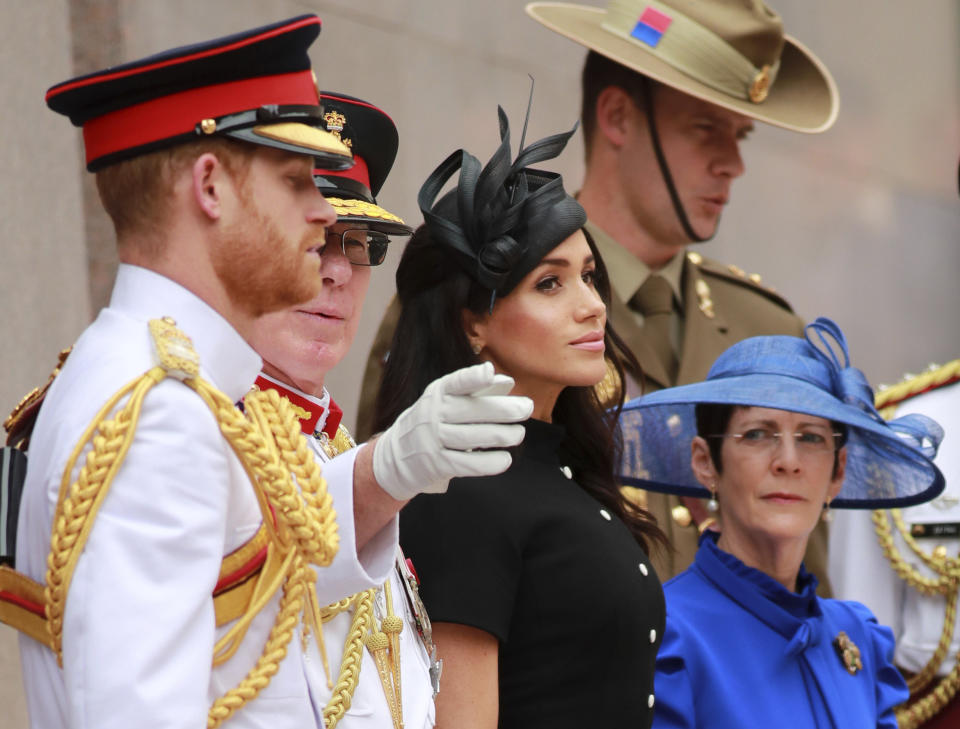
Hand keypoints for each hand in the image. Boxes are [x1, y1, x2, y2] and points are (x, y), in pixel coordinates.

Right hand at [372, 362, 532, 500]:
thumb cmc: (435, 421)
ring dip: (501, 436)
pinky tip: (505, 459)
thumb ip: (476, 390)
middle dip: (503, 409)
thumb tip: (506, 381)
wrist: (398, 454)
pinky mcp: (436, 464)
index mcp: (438, 392)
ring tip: (518, 434)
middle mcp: (432, 414)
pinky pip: (467, 464)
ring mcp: (432, 440)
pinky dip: (489, 463)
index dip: (472, 378)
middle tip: (527, 408)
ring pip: (472, 438)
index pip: (455, 383)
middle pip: (471, 411)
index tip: (489, 372)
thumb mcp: (447, 400)